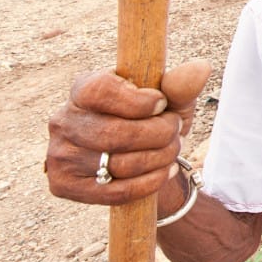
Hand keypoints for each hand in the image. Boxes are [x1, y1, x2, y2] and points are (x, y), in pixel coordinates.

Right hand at [45, 60, 211, 205]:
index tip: (162, 104)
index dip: (137, 101)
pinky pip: (114, 192)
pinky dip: (149, 183)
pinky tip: (164, 171)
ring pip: (116, 164)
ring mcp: (60, 155)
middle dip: (157, 134)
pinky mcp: (64, 186)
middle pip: (112, 133)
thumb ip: (180, 85)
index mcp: (83, 88)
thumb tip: (200, 69)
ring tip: (172, 150)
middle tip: (174, 131)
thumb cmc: (152, 120)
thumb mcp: (169, 99)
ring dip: (158, 158)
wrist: (140, 159)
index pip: (100, 91)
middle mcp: (63, 120)